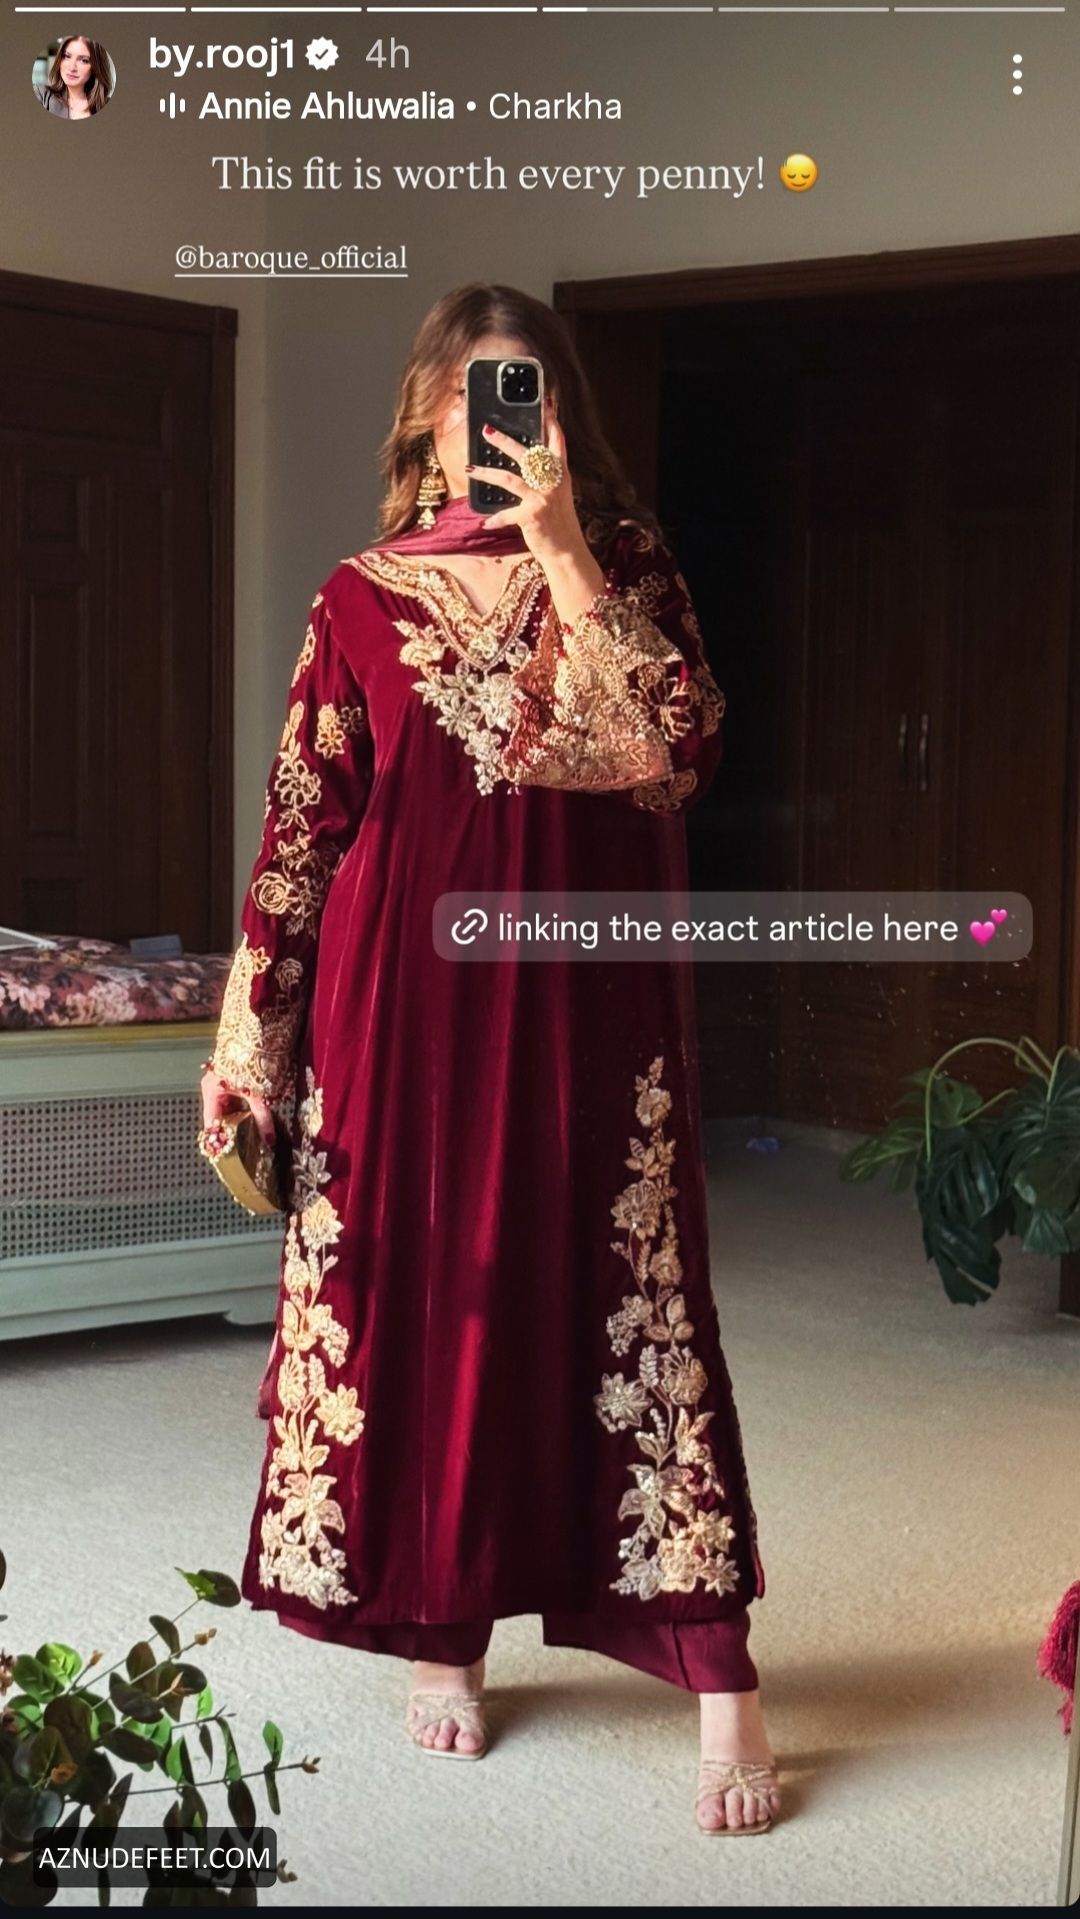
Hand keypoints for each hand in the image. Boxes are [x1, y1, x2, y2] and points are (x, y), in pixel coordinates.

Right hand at [200, 1064, 275, 1149]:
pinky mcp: (231, 1079)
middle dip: (233, 1134)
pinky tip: (254, 1121)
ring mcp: (220, 1083)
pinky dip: (242, 1112)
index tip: (230, 1157)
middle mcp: (212, 1087)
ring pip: (227, 1110)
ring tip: (252, 1140)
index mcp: (212, 1091)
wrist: (259, 1032)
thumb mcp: (259, 1093)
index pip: (211, 1126)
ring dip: (239, 1123)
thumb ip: (263, 1118)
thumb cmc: (254, 1059)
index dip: (220, 1142)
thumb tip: (269, 1141)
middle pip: (219, 1119)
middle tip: (245, 1152)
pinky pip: (233, 1101)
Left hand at [467, 411, 588, 568]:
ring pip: (510, 479)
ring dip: (487, 473)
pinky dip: (496, 518)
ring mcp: (542, 498)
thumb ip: (546, 477)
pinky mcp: (532, 515)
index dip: (552, 423)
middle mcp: (552, 482)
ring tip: (470, 468)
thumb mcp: (558, 494)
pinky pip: (507, 514)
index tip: (546, 405)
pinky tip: (485, 521)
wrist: (567, 551)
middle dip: (504, 441)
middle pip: (526, 454)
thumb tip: (527, 462)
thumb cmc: (559, 522)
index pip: (557, 443)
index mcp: (560, 474)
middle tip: (487, 430)